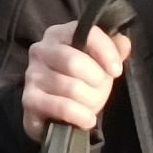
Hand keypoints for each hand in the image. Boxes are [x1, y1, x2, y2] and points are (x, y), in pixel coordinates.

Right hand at [21, 22, 131, 141]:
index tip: (116, 70)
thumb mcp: (99, 62)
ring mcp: (32, 75)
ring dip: (90, 101)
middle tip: (99, 89)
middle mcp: (41, 50)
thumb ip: (113, 50)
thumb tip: (123, 43)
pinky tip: (86, 119)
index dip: (106, 52)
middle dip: (96, 81)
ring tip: (90, 105)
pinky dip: (81, 116)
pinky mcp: (29, 99)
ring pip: (72, 88)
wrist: (57, 111)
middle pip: (74, 62)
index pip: (85, 33)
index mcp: (58, 34)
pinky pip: (63, 107)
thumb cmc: (80, 80)